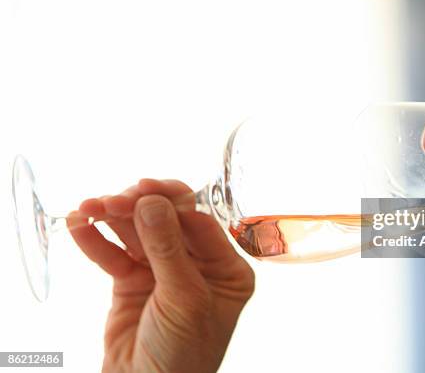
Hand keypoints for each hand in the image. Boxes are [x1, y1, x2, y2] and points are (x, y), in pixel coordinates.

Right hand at [68, 179, 254, 372]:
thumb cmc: (182, 354)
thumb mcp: (184, 299)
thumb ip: (167, 249)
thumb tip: (152, 202)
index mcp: (225, 269)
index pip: (200, 223)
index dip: (173, 202)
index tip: (145, 189)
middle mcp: (196, 265)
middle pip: (166, 222)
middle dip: (139, 208)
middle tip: (113, 200)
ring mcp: (163, 271)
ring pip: (138, 233)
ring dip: (113, 218)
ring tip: (89, 208)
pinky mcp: (133, 282)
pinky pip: (114, 254)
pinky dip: (96, 241)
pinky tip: (79, 226)